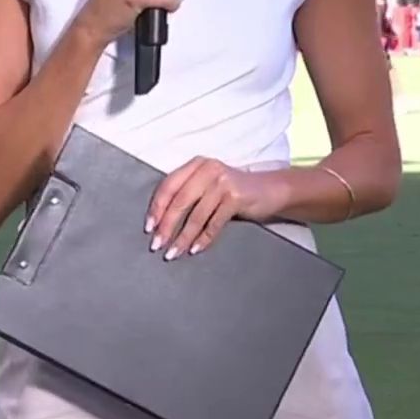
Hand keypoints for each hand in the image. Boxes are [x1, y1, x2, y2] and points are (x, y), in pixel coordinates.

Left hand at [146, 158, 283, 260]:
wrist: (270, 189)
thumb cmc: (233, 191)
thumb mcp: (208, 185)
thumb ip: (188, 193)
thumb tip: (159, 222)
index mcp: (196, 165)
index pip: (168, 185)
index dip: (156, 207)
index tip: (148, 227)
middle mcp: (208, 169)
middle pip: (180, 201)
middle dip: (166, 226)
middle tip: (156, 245)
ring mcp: (223, 182)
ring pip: (196, 215)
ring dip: (182, 237)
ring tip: (173, 253)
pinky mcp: (236, 196)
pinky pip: (214, 222)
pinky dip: (203, 239)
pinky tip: (194, 250)